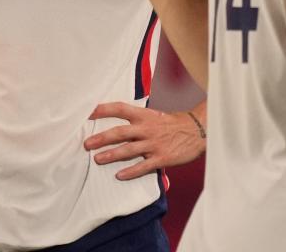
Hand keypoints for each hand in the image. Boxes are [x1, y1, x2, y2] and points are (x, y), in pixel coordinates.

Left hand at [83, 102, 205, 179]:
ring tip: (97, 159)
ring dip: (111, 155)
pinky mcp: (162, 158)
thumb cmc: (174, 124)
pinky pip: (143, 166)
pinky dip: (131, 171)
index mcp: (144, 115)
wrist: (198, 130)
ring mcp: (154, 144)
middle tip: (86, 144)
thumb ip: (137, 120)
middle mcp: (147, 128)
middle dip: (101, 138)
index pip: (119, 108)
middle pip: (119, 132)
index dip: (102, 110)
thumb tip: (117, 124)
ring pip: (128, 150)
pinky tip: (119, 176)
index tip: (87, 113)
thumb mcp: (155, 115)